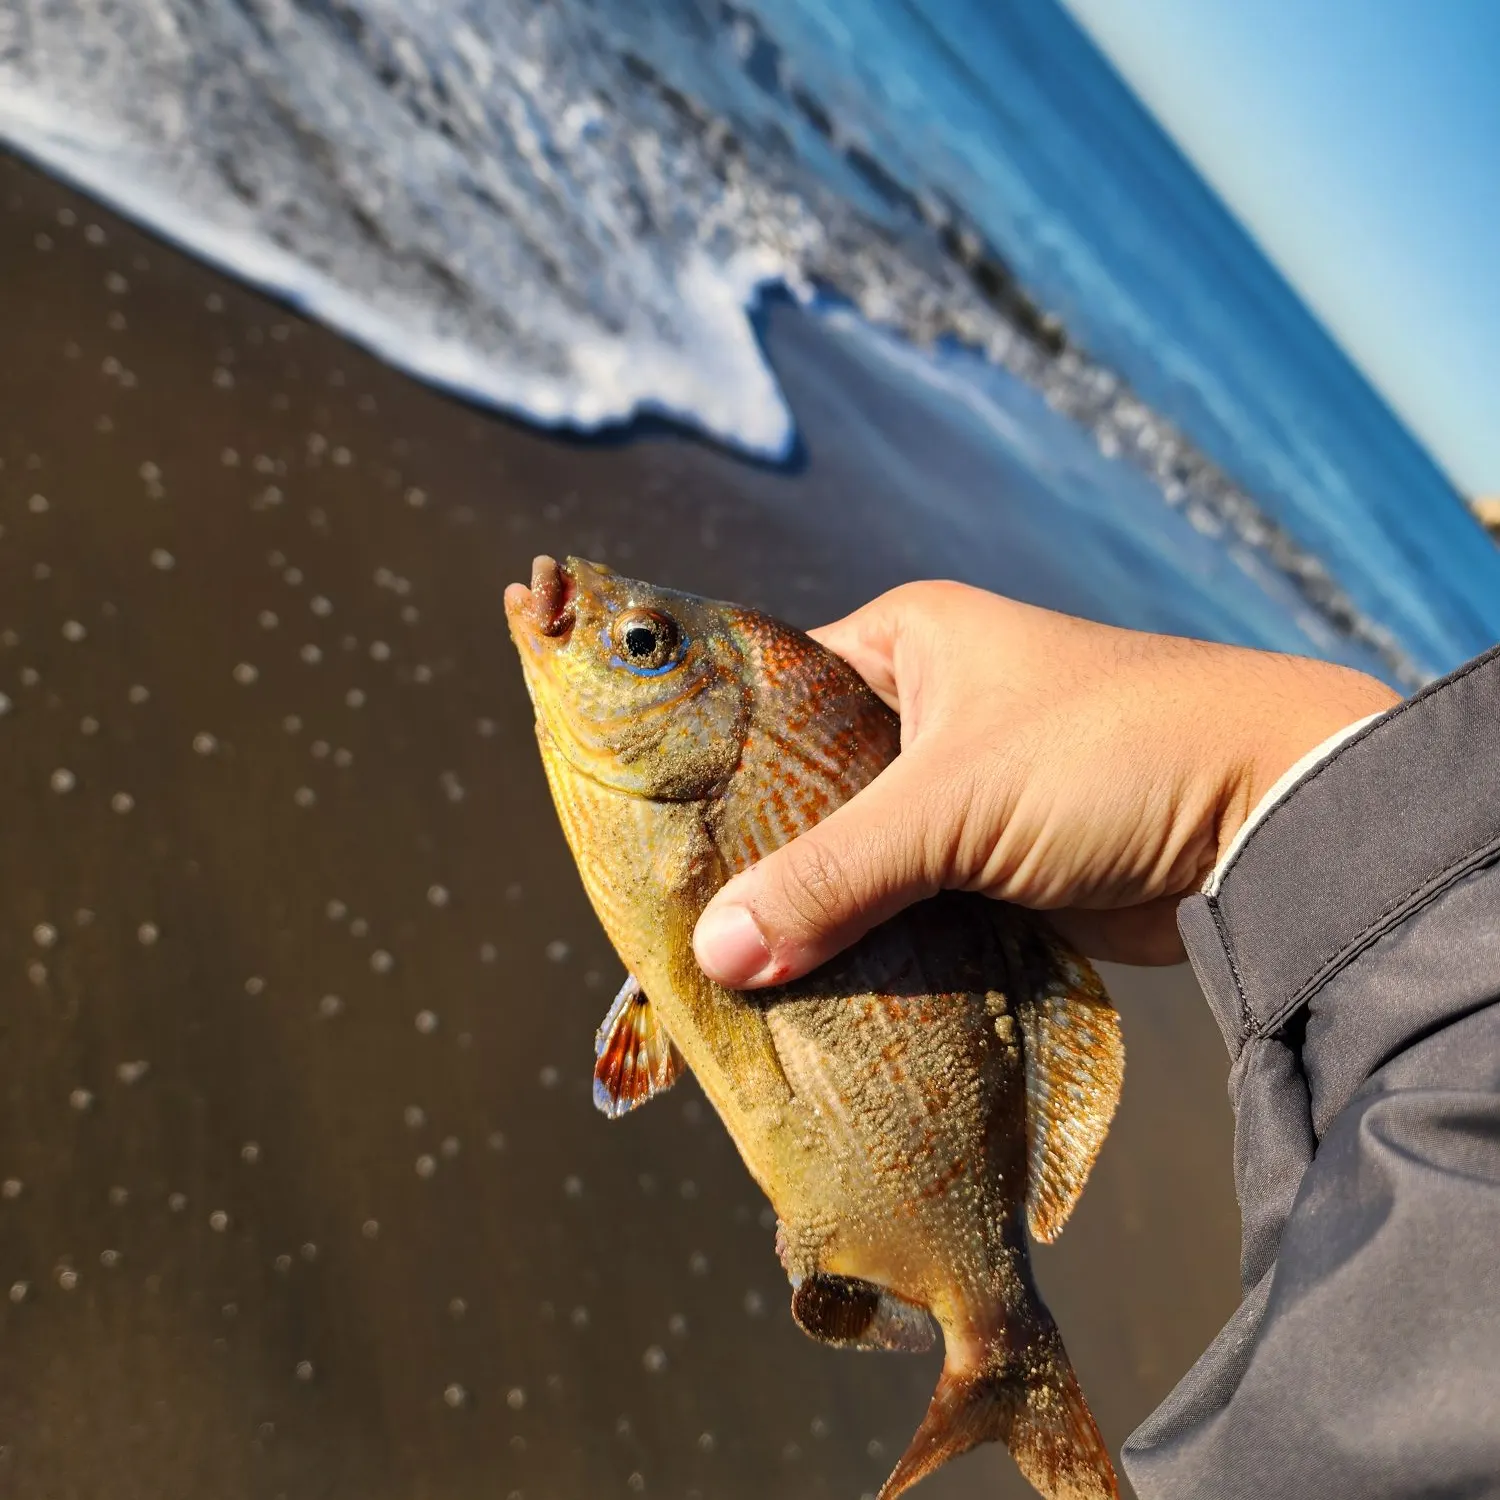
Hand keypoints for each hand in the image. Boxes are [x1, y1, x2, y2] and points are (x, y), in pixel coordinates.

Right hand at [693, 581, 1399, 983]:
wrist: (1275, 823)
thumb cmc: (1112, 757)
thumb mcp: (954, 804)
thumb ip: (831, 877)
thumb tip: (714, 957)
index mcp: (907, 642)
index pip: (768, 695)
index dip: (706, 763)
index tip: (641, 833)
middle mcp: (927, 706)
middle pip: (805, 786)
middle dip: (755, 853)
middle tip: (673, 920)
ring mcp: (962, 789)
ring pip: (853, 854)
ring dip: (812, 908)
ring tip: (726, 969)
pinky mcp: (994, 864)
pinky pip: (904, 903)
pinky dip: (867, 941)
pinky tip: (807, 987)